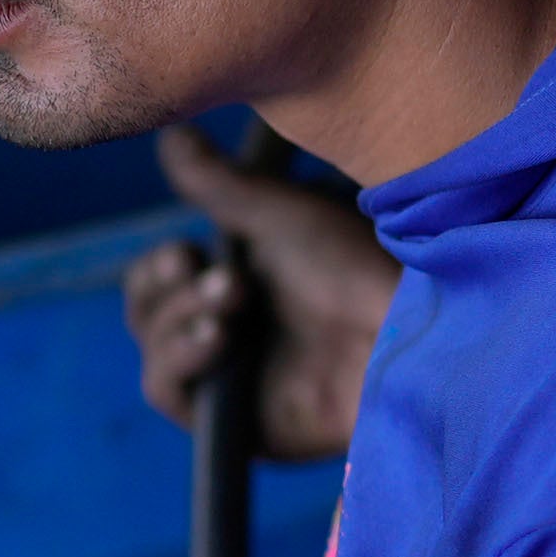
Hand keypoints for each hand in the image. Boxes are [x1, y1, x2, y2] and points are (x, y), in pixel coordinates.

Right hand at [128, 127, 397, 459]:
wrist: (408, 329)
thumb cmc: (359, 265)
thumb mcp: (283, 214)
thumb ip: (220, 183)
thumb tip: (171, 132)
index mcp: (242, 284)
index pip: (161, 280)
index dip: (159, 267)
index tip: (184, 252)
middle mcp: (235, 332)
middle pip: (148, 315)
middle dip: (166, 290)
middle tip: (216, 275)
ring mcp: (237, 379)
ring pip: (155, 351)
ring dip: (176, 319)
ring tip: (232, 300)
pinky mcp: (241, 424)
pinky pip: (173, 395)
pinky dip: (178, 361)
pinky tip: (215, 337)